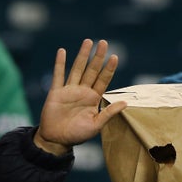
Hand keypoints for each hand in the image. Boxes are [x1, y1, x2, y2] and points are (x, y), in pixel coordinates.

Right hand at [34, 39, 126, 154]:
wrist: (57, 140)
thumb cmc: (78, 134)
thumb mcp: (96, 125)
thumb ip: (109, 113)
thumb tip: (126, 102)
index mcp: (94, 99)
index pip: (103, 80)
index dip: (109, 69)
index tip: (115, 57)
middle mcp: (83, 91)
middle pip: (92, 70)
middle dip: (98, 57)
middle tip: (104, 42)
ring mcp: (69, 90)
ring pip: (77, 69)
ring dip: (82, 55)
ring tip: (88, 42)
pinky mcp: (56, 92)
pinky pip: (58, 75)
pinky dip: (60, 63)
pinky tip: (62, 51)